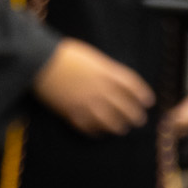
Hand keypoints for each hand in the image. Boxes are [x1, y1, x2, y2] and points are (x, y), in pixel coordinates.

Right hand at [34, 38, 153, 135]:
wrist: (39, 62)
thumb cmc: (64, 54)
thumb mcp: (92, 57)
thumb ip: (105, 70)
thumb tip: (115, 82)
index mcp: (107, 73)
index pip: (133, 87)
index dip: (143, 95)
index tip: (148, 101)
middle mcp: (101, 91)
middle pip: (126, 108)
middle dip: (135, 116)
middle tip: (139, 120)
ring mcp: (88, 105)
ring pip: (111, 122)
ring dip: (119, 127)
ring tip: (122, 129)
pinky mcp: (73, 115)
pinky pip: (90, 128)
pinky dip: (97, 131)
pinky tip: (100, 132)